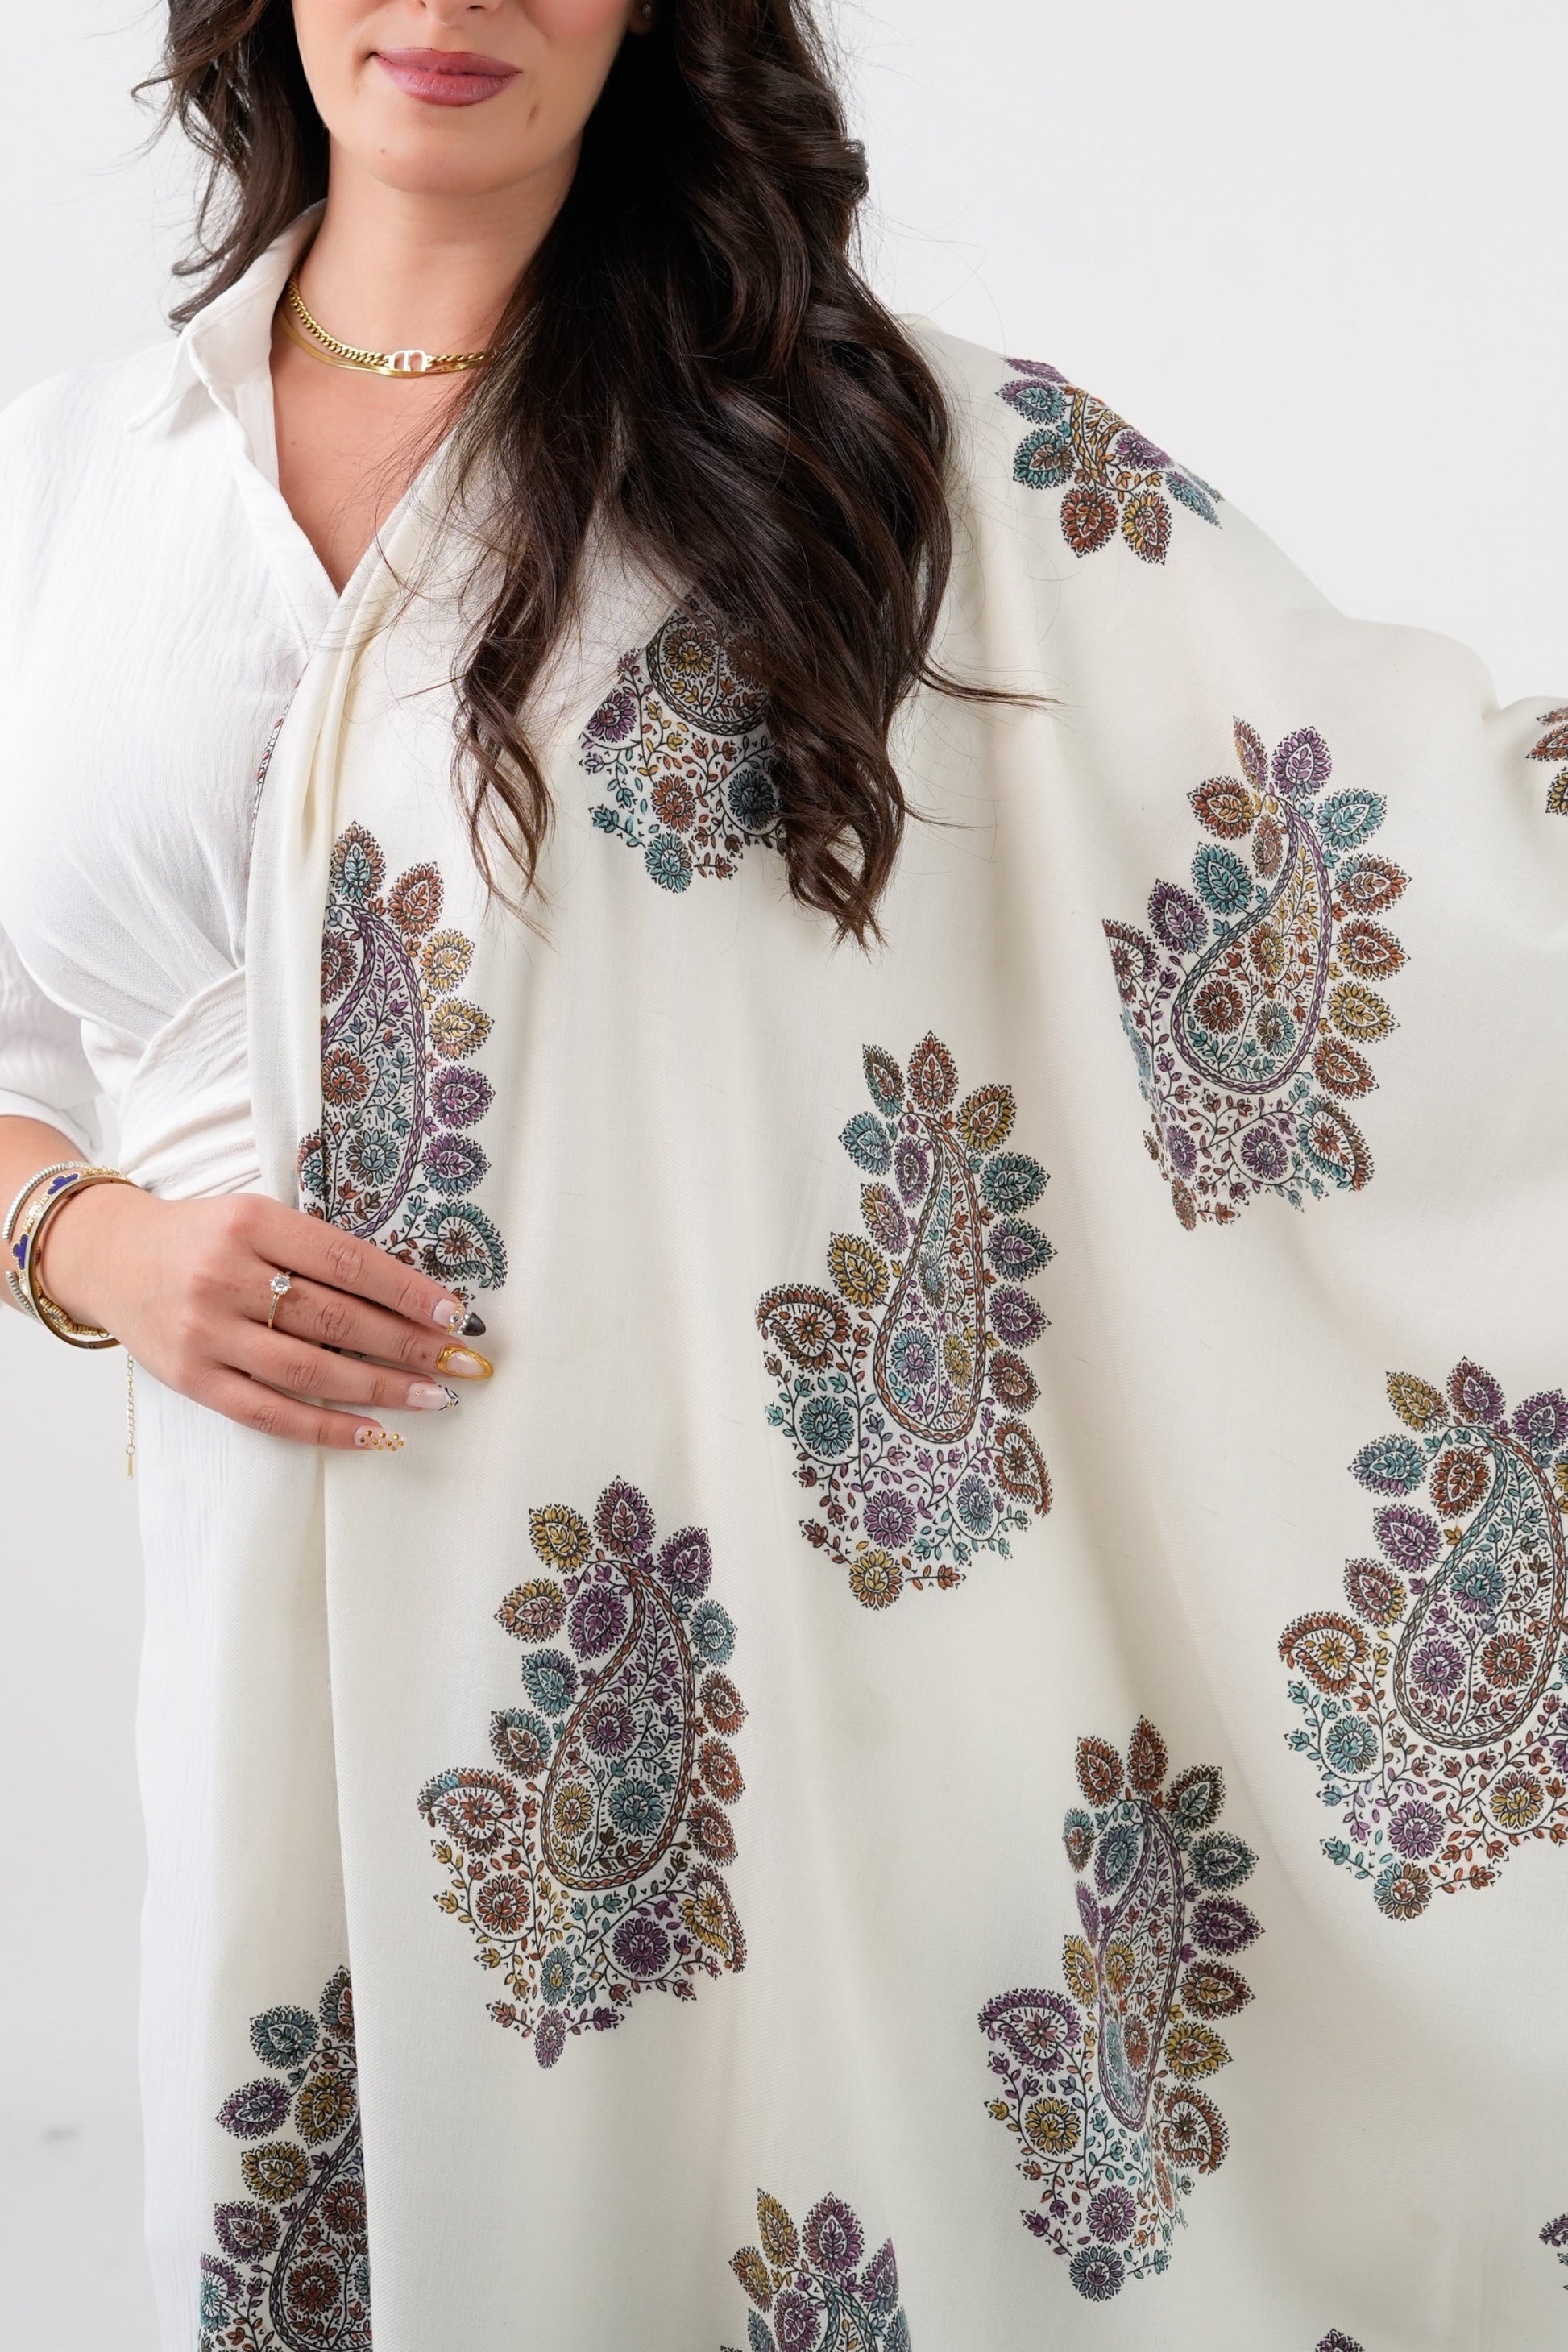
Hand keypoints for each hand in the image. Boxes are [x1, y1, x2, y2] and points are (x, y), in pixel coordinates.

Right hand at [36, 1184, 492, 1449]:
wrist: (108, 1256)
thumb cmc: (201, 1237)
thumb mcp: (255, 1217)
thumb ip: (315, 1249)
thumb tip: (407, 1296)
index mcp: (252, 1223)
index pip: (347, 1261)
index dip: (405, 1290)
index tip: (452, 1314)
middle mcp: (226, 1276)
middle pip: (335, 1318)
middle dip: (407, 1344)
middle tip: (459, 1362)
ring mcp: (206, 1332)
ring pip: (309, 1369)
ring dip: (380, 1387)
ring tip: (431, 1396)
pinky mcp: (192, 1379)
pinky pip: (269, 1413)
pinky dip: (327, 1429)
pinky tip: (375, 1434)